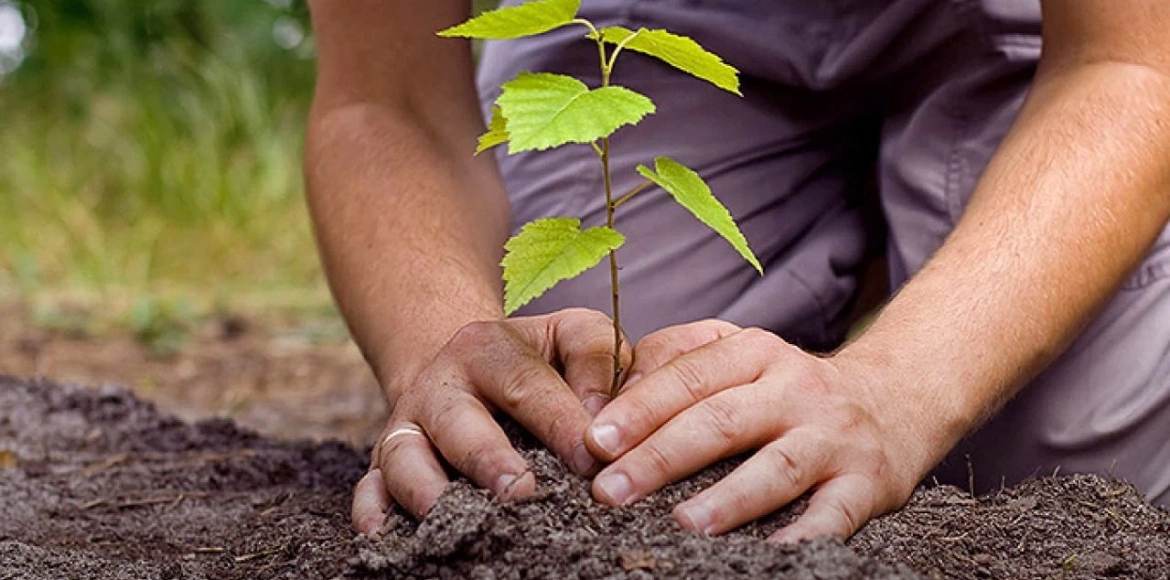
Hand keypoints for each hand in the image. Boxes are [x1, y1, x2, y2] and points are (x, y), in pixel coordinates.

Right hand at [352, 308, 631, 533]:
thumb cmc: (536, 360)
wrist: (465, 366)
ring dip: (430, 492)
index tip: (592, 459)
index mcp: (488, 348)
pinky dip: (373, 512)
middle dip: (490, 460)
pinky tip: (387, 536)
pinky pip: (368, 487)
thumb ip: (596, 360)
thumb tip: (604, 420)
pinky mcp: (383, 462)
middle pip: (459, 422)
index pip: (526, 383)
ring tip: (467, 522)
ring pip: (405, 457)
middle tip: (524, 493)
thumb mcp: (569, 335)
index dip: (560, 422)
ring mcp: (407, 425)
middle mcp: (440, 385)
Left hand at [584, 320, 932, 541]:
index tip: (595, 441)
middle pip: (722, 420)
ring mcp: (833, 437)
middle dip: (661, 456)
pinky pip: (834, 514)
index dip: (639, 408)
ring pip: (776, 467)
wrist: (895, 400)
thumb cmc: (789, 387)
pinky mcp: (867, 483)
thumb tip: (611, 390)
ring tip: (682, 523)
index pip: (690, 377)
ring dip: (728, 498)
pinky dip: (803, 536)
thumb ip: (679, 361)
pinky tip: (769, 554)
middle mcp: (796, 388)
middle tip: (610, 490)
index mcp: (756, 353)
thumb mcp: (741, 354)